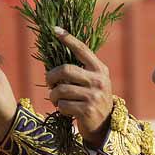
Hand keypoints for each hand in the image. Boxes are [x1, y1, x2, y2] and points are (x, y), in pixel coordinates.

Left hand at [46, 27, 112, 148]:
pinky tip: (65, 110)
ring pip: (61, 89)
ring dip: (53, 96)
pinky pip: (63, 105)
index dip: (68, 38)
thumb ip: (82, 70)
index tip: (54, 29)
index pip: (82, 50)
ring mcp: (94, 96)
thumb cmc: (93, 100)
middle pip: (66, 70)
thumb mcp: (94, 82)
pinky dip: (60, 108)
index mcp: (100, 70)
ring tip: (56, 99)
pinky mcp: (87, 110)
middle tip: (49, 82)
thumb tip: (55, 59)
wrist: (105, 126)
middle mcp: (99, 81)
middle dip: (51, 76)